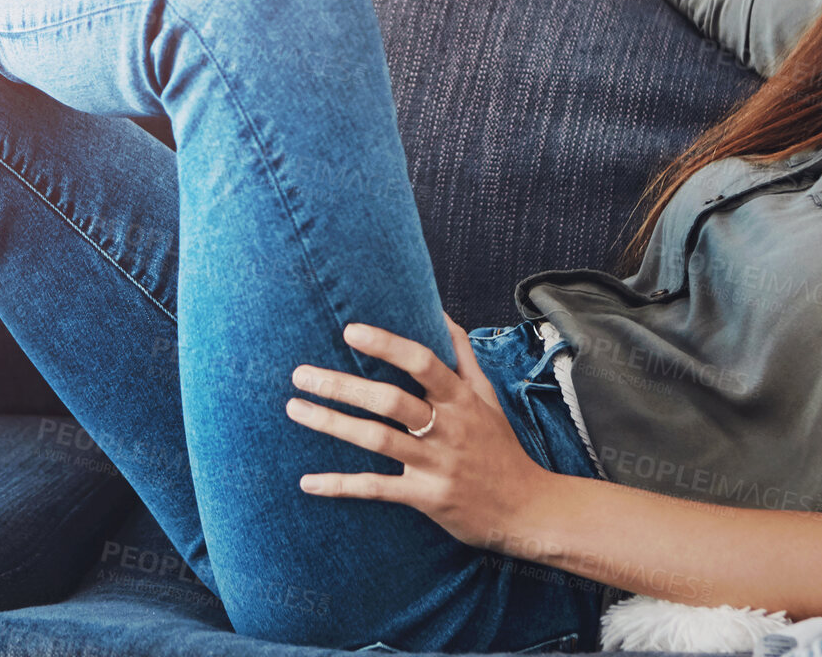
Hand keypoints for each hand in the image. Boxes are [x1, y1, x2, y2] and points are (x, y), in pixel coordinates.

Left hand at [285, 311, 552, 548]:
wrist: (525, 507)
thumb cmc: (500, 447)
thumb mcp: (488, 397)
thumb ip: (463, 356)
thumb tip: (442, 315)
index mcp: (461, 399)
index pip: (423, 362)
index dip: (387, 345)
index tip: (349, 330)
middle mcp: (448, 428)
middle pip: (390, 400)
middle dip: (342, 385)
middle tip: (301, 373)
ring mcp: (435, 464)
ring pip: (377, 440)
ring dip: (332, 423)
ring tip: (295, 409)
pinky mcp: (425, 498)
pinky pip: (376, 490)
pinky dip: (340, 485)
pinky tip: (308, 481)